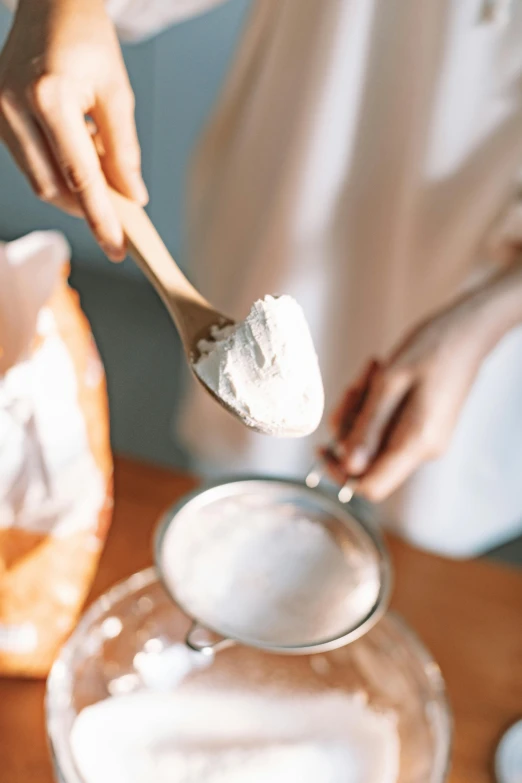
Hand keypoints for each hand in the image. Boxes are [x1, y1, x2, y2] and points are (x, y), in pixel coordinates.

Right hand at [0, 0, 147, 259]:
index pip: (81, 177)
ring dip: (71, 189)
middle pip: (52, 187)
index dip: (102, 218)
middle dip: (85, 208)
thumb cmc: (88, 41)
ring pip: (38, 180)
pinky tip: (76, 154)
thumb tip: (133, 197)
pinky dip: (56, 171)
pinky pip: (28, 162)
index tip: (118, 248)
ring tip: (98, 169)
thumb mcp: (117, 93)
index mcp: (49, 97)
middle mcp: (13, 107)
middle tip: (117, 220)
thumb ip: (124, 150)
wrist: (50, 3)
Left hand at [324, 300, 491, 502]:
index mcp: (416, 443)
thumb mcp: (389, 383)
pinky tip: (379, 375)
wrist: (468, 330)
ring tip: (371, 373)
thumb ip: (367, 427)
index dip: (341, 473)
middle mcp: (422, 449)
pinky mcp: (422, 426)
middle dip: (350, 426)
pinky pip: (385, 426)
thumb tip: (347, 466)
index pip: (372, 486)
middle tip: (354, 388)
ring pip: (373, 439)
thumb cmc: (432, 348)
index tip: (323, 446)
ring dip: (361, 408)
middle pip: (367, 459)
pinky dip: (374, 404)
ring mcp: (423, 438)